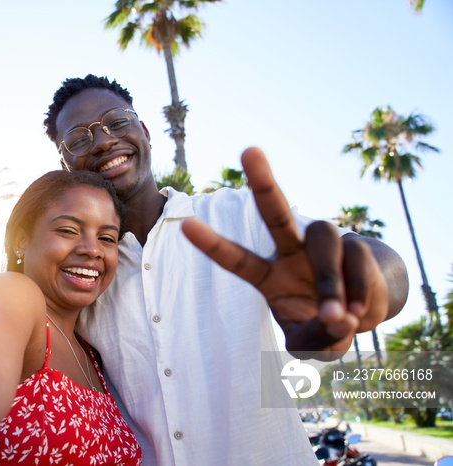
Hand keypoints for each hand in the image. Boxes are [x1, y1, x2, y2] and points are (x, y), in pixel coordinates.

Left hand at [181, 147, 388, 359]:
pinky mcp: (358, 249)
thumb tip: (337, 319)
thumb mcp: (313, 345)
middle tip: (249, 150)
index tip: (185, 224)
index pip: (236, 259)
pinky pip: (357, 261)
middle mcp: (293, 252)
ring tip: (335, 316)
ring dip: (329, 280)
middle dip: (263, 182)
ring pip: (325, 238)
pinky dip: (358, 290)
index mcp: (269, 275)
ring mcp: (325, 247)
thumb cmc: (324, 326)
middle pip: (276, 213)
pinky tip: (358, 314)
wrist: (364, 312)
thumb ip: (318, 340)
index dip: (212, 244)